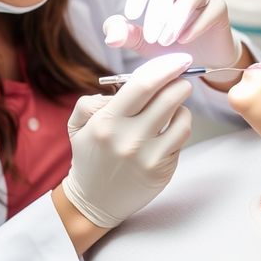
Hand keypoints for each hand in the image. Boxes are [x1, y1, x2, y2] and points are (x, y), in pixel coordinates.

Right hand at [61, 53, 194, 227]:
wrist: (94, 201)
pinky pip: (181, 137)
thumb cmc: (89, 157)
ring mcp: (148, 156)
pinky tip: (171, 125)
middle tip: (181, 76)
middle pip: (168, 98)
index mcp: (106, 122)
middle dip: (180, 82)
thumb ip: (93, 100)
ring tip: (173, 104)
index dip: (164, 67)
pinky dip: (181, 125)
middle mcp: (128, 139)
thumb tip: (121, 88)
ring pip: (182, 117)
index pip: (142, 85)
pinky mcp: (162, 170)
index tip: (178, 59)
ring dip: (182, 104)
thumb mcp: (78, 125)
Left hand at [104, 0, 240, 68]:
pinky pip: (209, 10)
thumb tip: (111, 34)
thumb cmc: (167, 40)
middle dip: (157, 10)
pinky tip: (183, 41)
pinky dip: (194, 26)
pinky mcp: (220, 5)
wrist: (199, 54)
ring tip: (164, 41)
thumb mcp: (141, 40)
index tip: (131, 15)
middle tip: (150, 37)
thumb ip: (125, 34)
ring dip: (176, 18)